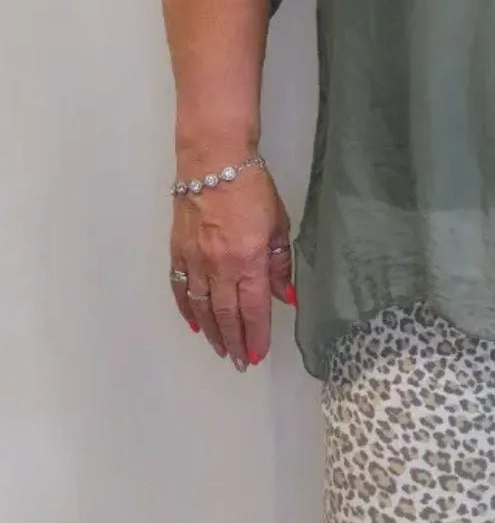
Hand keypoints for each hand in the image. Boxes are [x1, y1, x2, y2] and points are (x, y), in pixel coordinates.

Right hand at [169, 162, 293, 370]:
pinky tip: (194, 322)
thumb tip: (287, 296)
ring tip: (221, 349)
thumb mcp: (278, 223)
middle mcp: (220, 266)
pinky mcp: (178, 251)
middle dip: (235, 342)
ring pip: (202, 307)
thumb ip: (281, 263)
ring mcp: (196, 260)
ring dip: (212, 332)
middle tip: (241, 362)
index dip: (257, 334)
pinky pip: (181, 288)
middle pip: (227, 314)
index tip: (259, 354)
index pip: (254, 308)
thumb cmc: (252, 188)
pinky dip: (187, 309)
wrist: (214, 161)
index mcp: (249, 259)